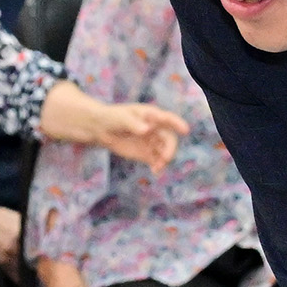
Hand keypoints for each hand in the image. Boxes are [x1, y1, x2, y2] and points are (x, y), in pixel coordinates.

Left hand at [37, 81, 187, 167]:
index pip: (168, 119)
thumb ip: (134, 124)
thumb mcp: (121, 118)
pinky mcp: (146, 153)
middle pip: (169, 139)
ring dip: (165, 160)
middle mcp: (156, 128)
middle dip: (170, 149)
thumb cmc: (112, 117)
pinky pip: (157, 160)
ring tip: (158, 168)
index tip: (185, 130)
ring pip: (165, 151)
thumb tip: (147, 130)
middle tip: (165, 159)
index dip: (177, 123)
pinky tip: (155, 171)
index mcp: (152, 116)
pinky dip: (158, 166)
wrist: (101, 129)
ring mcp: (152, 141)